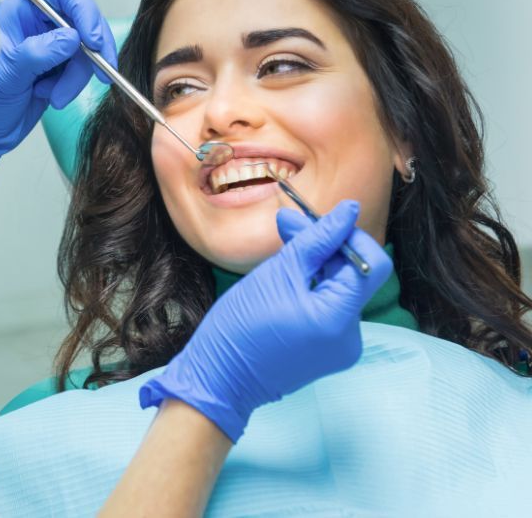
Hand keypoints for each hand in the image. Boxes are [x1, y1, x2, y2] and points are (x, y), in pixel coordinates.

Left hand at [0, 0, 116, 184]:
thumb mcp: (7, 75)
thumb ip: (38, 53)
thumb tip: (72, 38)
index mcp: (19, 12)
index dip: (84, 10)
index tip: (93, 39)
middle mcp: (36, 23)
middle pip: (82, 21)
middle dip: (91, 50)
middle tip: (100, 72)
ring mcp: (49, 45)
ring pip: (84, 50)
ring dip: (77, 76)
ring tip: (55, 97)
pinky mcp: (58, 67)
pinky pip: (81, 69)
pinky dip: (72, 85)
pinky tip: (50, 96)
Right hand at [139, 201, 392, 441]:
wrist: (220, 378)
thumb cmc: (241, 326)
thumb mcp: (278, 273)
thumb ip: (316, 240)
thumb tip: (349, 210)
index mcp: (339, 318)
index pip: (369, 263)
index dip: (348, 235)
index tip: (317, 218)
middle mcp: (351, 336)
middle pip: (354, 276)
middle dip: (325, 247)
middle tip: (287, 223)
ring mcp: (341, 347)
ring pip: (340, 290)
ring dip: (316, 265)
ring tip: (281, 248)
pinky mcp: (327, 351)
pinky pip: (329, 309)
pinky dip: (312, 289)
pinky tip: (285, 278)